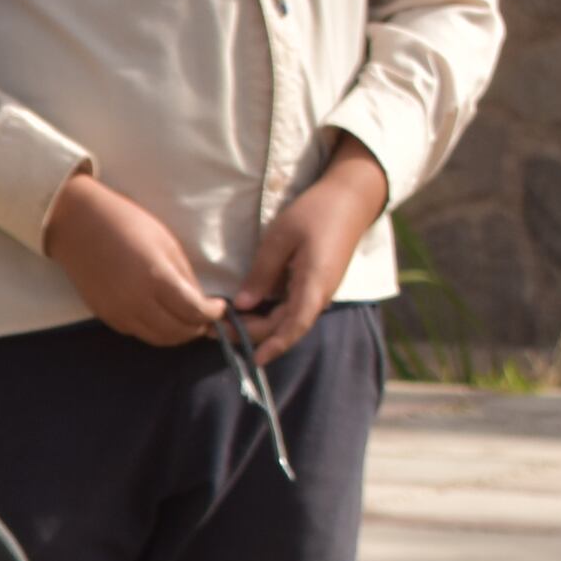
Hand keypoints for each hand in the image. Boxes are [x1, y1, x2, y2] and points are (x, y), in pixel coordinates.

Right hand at [39, 169, 222, 346]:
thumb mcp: (166, 243)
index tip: (219, 306)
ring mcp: (118, 312)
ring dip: (177, 334)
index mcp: (156, 279)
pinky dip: (154, 330)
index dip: (213, 313)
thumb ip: (185, 277)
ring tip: (185, 320)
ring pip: (157, 339)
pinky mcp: (104, 315)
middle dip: (198, 327)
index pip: (194, 312)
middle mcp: (136, 302)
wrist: (77, 224)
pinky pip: (137, 332)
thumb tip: (199, 302)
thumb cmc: (126, 223)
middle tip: (205, 316)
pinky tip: (159, 315)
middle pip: (178, 332)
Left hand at [233, 139, 388, 360]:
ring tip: (220, 321)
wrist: (350, 199)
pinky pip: (289, 308)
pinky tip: (243, 310)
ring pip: (285, 319)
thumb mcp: (281, 238)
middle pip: (283, 326)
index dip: (273, 346)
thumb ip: (262, 273)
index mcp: (314, 285)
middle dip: (249, 334)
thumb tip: (242, 306)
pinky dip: (266, 314)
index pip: (293, 326)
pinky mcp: (313, 285)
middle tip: (211, 329)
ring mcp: (317, 291)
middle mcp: (318, 294)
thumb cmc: (314, 213)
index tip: (253, 361)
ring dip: (256, 325)